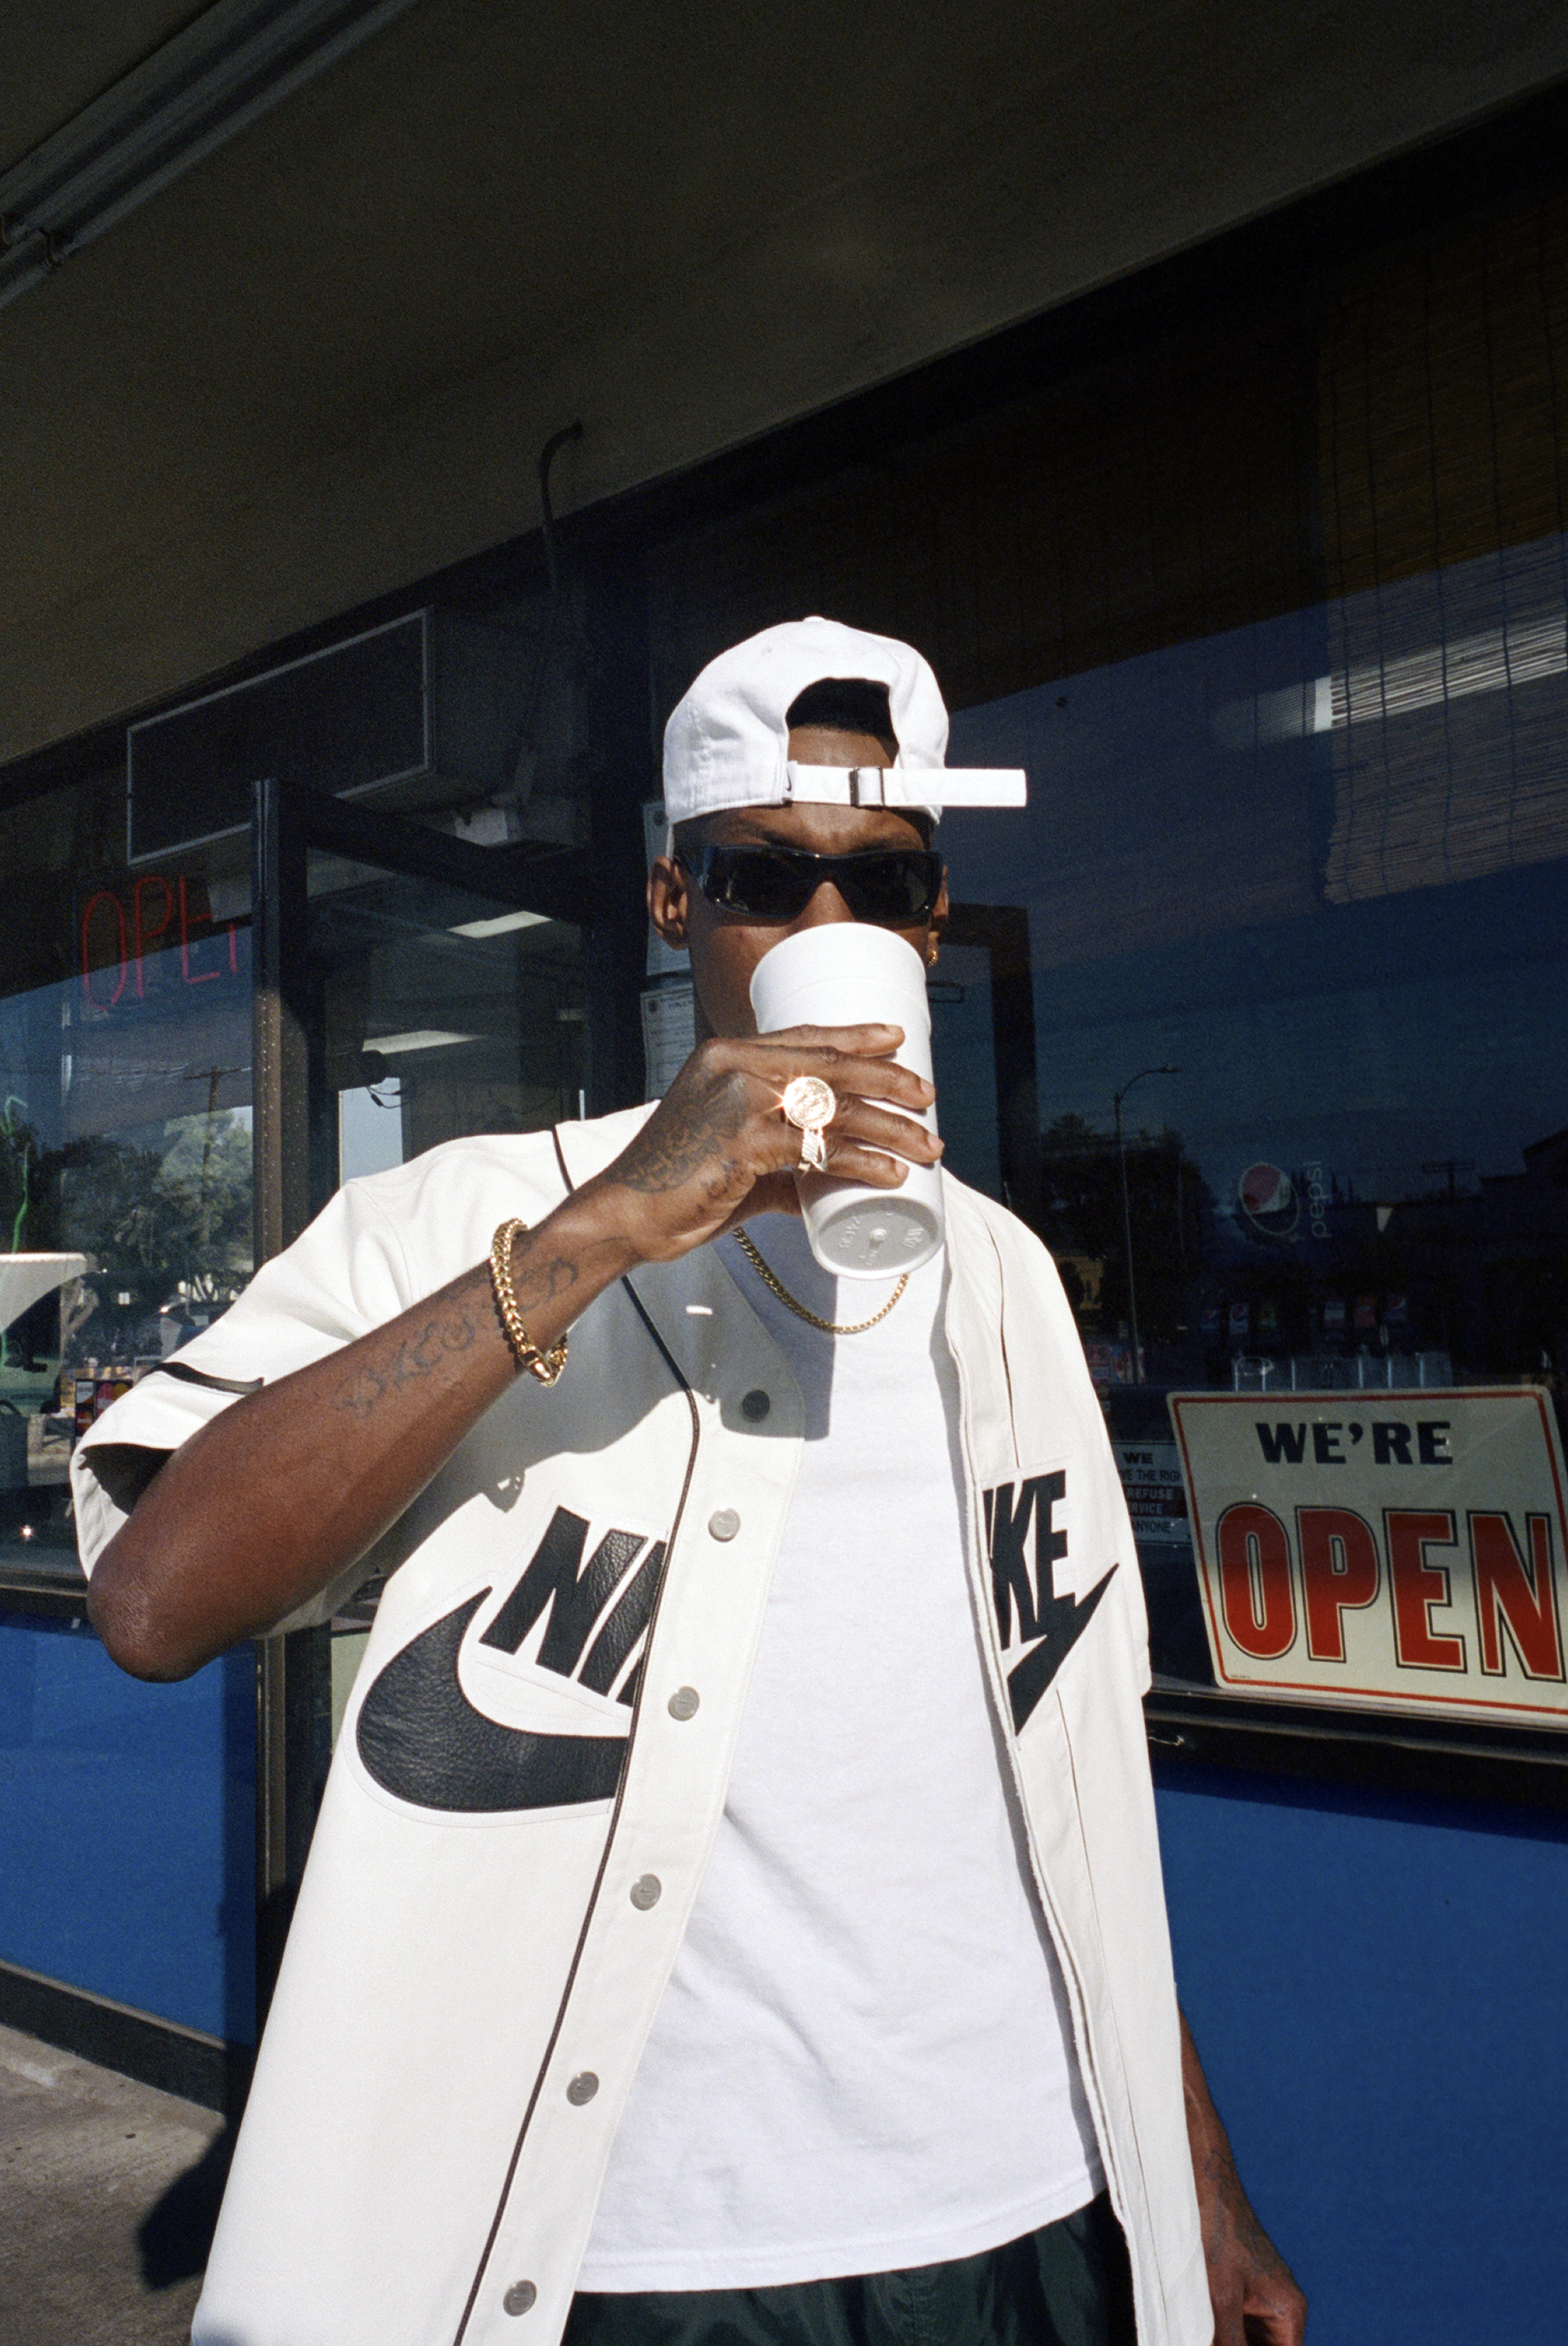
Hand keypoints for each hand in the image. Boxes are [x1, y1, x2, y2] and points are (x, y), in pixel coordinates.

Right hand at [586, 1023, 940, 1263]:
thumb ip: (777, 1166)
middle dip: (888, 1078)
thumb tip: (822, 1186)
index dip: (854, 1035)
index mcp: (726, 1056)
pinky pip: (820, 1148)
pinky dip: (862, 1162)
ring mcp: (738, 1102)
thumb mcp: (732, 1157)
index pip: (804, 1035)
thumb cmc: (676, 1186)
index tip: (896, 1038)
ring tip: (925, 1143)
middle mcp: (733, 1066)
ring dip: (890, 1125)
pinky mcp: (743, 1143)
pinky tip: (889, 1174)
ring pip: (835, 1106)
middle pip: (830, 1065)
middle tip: (926, 1096)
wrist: (625, 1213)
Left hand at [1195, 2152, 1305, 2345]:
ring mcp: (1261, 2296)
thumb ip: (1229, 2341)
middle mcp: (1281, 2307)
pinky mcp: (1241, 2287)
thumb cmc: (1217, 2232)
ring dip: (1228, 2340)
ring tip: (1202, 2329)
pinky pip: (1237, 2323)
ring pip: (1248, 2338)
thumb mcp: (1221, 2298)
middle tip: (1206, 2338)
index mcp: (1288, 2311)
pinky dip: (1221, 2330)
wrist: (1204, 2183)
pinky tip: (1200, 2328)